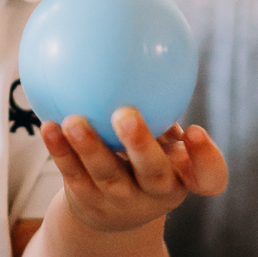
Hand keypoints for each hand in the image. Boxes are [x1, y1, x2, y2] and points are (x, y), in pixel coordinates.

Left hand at [41, 108, 227, 234]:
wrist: (113, 211)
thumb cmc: (145, 160)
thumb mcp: (164, 140)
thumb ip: (164, 106)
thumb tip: (152, 45)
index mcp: (183, 177)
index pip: (209, 178)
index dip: (206, 159)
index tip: (196, 131)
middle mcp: (156, 193)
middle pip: (153, 174)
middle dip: (140, 146)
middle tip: (125, 115)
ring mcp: (122, 202)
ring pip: (106, 174)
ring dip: (89, 147)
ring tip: (74, 121)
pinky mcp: (89, 202)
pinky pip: (73, 174)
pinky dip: (60, 151)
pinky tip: (48, 126)